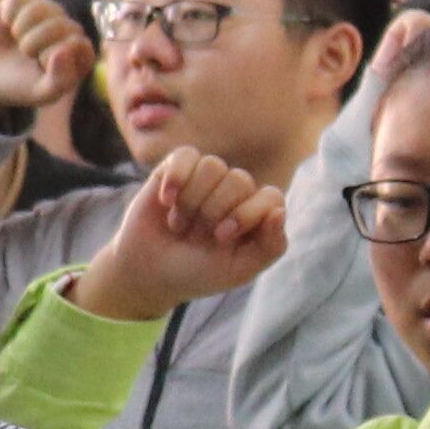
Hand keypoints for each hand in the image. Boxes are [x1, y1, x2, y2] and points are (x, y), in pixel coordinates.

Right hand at [0, 0, 87, 128]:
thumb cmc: (19, 84)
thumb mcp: (42, 92)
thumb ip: (60, 80)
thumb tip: (64, 51)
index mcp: (80, 53)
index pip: (79, 43)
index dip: (53, 54)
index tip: (40, 64)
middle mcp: (68, 28)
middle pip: (61, 25)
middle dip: (36, 42)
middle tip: (26, 53)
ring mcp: (49, 11)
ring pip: (40, 8)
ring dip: (22, 27)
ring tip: (18, 38)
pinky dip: (8, 13)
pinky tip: (8, 23)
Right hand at [67, 149, 289, 325]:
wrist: (149, 273)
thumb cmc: (198, 272)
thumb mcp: (240, 270)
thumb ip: (271, 247)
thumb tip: (280, 211)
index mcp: (256, 213)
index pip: (271, 196)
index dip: (247, 214)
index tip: (222, 237)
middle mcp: (235, 192)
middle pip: (240, 179)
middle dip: (214, 211)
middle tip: (196, 234)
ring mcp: (207, 178)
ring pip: (213, 165)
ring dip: (192, 200)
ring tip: (180, 223)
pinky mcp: (176, 169)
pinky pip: (186, 155)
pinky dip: (176, 178)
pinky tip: (166, 201)